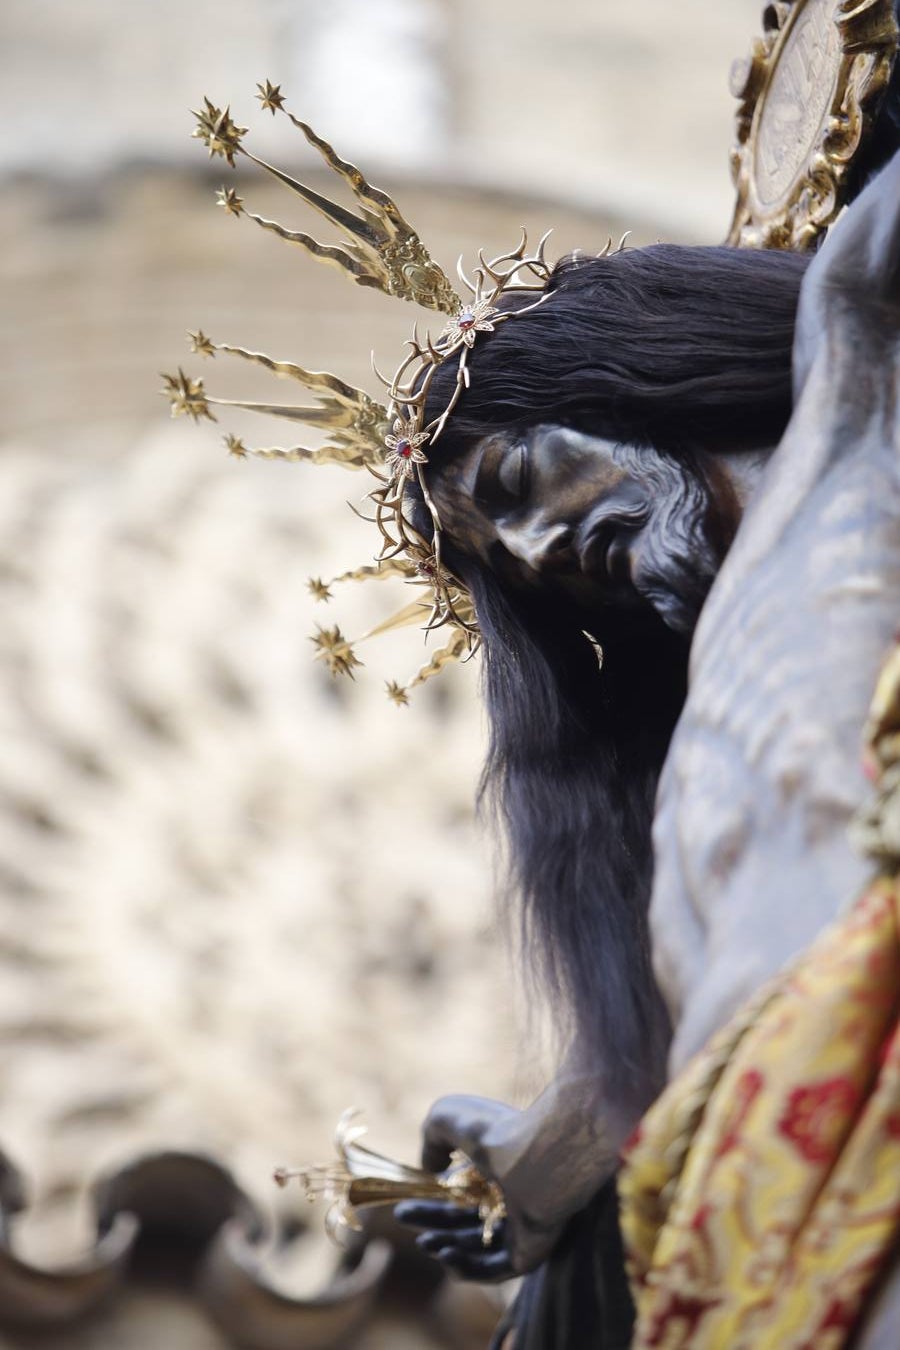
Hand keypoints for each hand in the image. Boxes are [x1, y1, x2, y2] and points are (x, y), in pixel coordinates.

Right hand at [398, 1090, 616, 1274]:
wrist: (538, 1159)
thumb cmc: (495, 1132)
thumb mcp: (447, 1116)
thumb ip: (431, 1138)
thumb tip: (432, 1170)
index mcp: (499, 1166)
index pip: (462, 1192)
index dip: (431, 1200)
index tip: (405, 1203)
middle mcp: (512, 1196)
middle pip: (463, 1221)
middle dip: (431, 1223)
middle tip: (403, 1218)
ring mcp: (523, 1227)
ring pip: (477, 1247)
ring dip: (444, 1247)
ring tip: (425, 1242)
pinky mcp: (529, 1254)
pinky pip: (494, 1270)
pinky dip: (466, 1268)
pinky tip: (445, 1256)